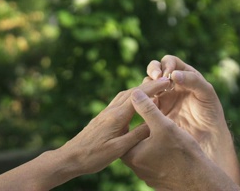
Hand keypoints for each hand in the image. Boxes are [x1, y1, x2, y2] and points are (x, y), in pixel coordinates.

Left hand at [57, 78, 171, 175]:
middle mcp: (111, 110)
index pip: (139, 97)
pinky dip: (131, 97)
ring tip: (152, 88)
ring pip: (125, 95)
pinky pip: (119, 101)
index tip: (167, 81)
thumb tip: (153, 123)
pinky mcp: (102, 117)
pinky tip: (134, 102)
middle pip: (133, 92)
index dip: (154, 88)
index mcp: (117, 116)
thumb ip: (137, 135)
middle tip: (165, 82)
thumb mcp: (119, 148)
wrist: (71, 157)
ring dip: (140, 90)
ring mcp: (106, 113)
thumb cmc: (94, 156)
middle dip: (149, 85)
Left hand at [122, 89, 239, 190]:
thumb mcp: (164, 126)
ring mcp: (143, 173)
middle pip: (132, 137)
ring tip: (156, 120)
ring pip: (141, 148)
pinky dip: (154, 146)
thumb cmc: (182, 153)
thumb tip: (135, 92)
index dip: (133, 111)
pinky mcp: (154, 177)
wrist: (199, 181)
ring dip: (147, 134)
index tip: (141, 100)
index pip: (125, 126)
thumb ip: (148, 108)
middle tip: (148, 108)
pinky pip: (150, 157)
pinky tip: (164, 138)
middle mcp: (134, 166)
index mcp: (130, 153)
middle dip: (139, 122)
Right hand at [143, 55, 239, 183]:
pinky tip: (149, 105)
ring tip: (154, 93)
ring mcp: (162, 96)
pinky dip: (143, 100)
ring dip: (147, 85)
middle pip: (155, 69)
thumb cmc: (211, 113)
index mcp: (184, 75)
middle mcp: (171, 84)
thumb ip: (192, 80)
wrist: (208, 137)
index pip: (169, 61)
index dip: (166, 64)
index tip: (168, 74)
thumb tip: (173, 74)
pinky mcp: (155, 111)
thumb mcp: (206, 93)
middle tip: (156, 78)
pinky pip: (144, 102)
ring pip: (147, 84)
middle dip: (153, 70)